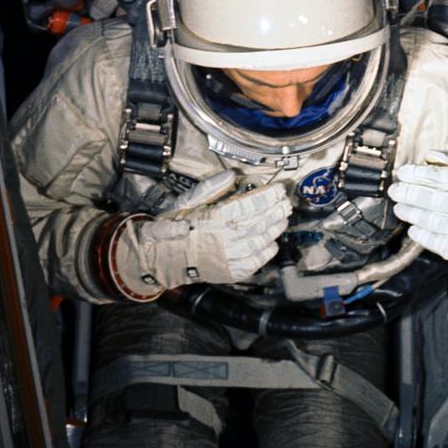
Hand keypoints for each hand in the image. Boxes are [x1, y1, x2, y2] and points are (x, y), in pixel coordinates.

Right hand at [117, 171, 291, 289]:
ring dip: (275, 229)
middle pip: (259, 222)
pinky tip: (272, 243)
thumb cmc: (173, 227)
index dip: (267, 197)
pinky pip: (255, 262)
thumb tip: (231, 175)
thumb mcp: (187, 202)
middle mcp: (225, 239)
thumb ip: (210, 189)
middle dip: (276, 211)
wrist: (161, 258)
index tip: (279, 190)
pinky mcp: (231, 272)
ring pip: (260, 241)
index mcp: (215, 219)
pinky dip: (266, 252)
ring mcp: (230, 258)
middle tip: (286, 203)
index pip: (249, 205)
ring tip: (283, 219)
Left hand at [388, 153, 447, 264]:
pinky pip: (439, 243)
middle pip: (438, 200)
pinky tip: (413, 228)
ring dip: (413, 214)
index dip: (420, 175)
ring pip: (435, 222)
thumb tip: (427, 157)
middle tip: (395, 191)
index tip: (403, 173)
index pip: (445, 178)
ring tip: (400, 208)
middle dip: (411, 194)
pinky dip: (423, 236)